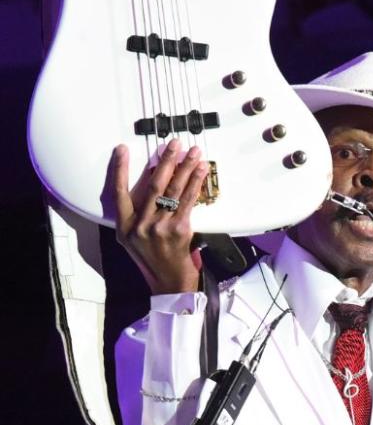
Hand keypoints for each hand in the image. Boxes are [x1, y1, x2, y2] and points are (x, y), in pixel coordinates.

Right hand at [110, 140, 209, 294]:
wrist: (168, 280)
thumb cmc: (151, 257)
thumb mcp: (131, 238)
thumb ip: (135, 214)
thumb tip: (151, 182)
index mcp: (124, 225)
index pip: (118, 192)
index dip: (119, 170)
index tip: (122, 149)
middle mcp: (139, 225)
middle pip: (153, 185)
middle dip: (165, 162)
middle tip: (174, 144)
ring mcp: (159, 227)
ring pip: (173, 191)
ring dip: (185, 168)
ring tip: (194, 153)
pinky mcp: (179, 229)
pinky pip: (188, 201)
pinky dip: (196, 184)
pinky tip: (201, 172)